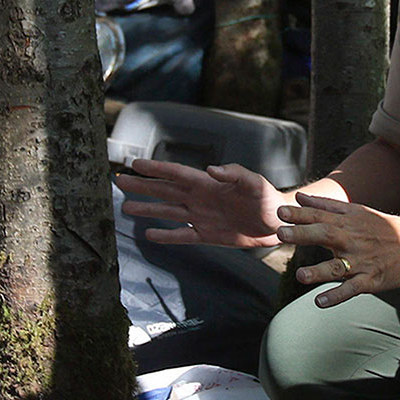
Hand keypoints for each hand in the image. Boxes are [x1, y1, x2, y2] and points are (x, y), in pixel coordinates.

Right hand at [114, 159, 286, 246]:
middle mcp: (200, 198)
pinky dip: (166, 235)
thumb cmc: (268, 198)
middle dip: (143, 186)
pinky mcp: (208, 235)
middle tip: (120, 182)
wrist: (279, 223)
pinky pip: (183, 235)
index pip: (175, 174)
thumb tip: (210, 169)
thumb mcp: (254, 182)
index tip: (134, 164)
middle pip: (165, 191)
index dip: (155, 169)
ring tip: (126, 207)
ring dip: (148, 210)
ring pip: (169, 212)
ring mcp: (202, 217)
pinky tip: (150, 235)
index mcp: (208, 183)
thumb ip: (234, 174)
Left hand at [276, 191, 399, 306]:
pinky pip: (352, 289)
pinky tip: (319, 302)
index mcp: (346, 222)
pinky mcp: (370, 280)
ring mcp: (361, 261)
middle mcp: (352, 240)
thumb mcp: (355, 211)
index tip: (279, 211)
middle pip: (326, 235)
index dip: (299, 214)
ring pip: (337, 267)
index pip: (319, 216)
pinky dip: (337, 296)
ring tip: (300, 275)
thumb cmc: (380, 227)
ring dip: (318, 272)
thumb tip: (299, 196)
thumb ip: (325, 206)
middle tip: (281, 233)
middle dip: (303, 234)